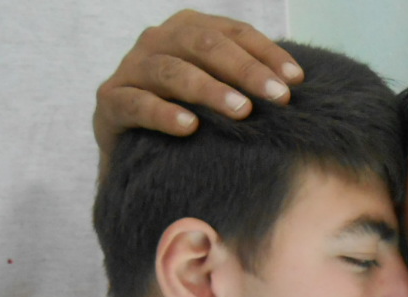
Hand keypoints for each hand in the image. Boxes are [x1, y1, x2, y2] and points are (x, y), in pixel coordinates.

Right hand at [93, 9, 303, 162]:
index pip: (233, 32)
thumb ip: (249, 85)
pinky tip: (190, 127)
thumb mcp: (221, 97)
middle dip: (246, 70)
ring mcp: (130, 70)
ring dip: (210, 90)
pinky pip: (136, 104)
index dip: (266, 53)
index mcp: (187, 31)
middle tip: (279, 97)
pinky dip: (164, 114)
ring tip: (242, 111)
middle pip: (203, 45)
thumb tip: (297, 89)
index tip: (296, 81)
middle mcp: (157, 42)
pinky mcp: (110, 103)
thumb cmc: (189, 120)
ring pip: (171, 71)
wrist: (134, 154)